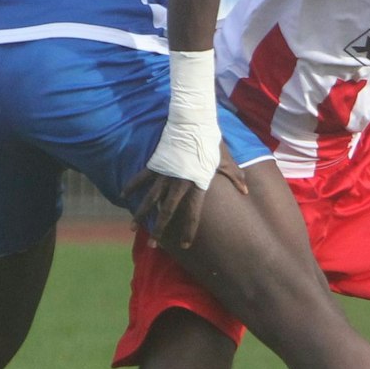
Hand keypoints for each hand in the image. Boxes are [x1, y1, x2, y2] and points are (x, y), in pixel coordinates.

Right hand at [126, 150, 247, 249]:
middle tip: (153, 246)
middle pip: (167, 212)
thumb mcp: (226, 161)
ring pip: (150, 199)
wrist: (193, 123)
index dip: (189, 231)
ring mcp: (165, 174)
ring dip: (142, 215)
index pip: (193, 214)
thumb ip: (235, 177)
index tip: (185, 246)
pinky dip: (132, 185)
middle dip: (160, 230)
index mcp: (197, 185)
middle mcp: (179, 184)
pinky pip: (141, 178)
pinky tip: (123, 194)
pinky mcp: (156, 164)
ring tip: (132, 228)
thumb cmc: (211, 143)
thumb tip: (246, 191)